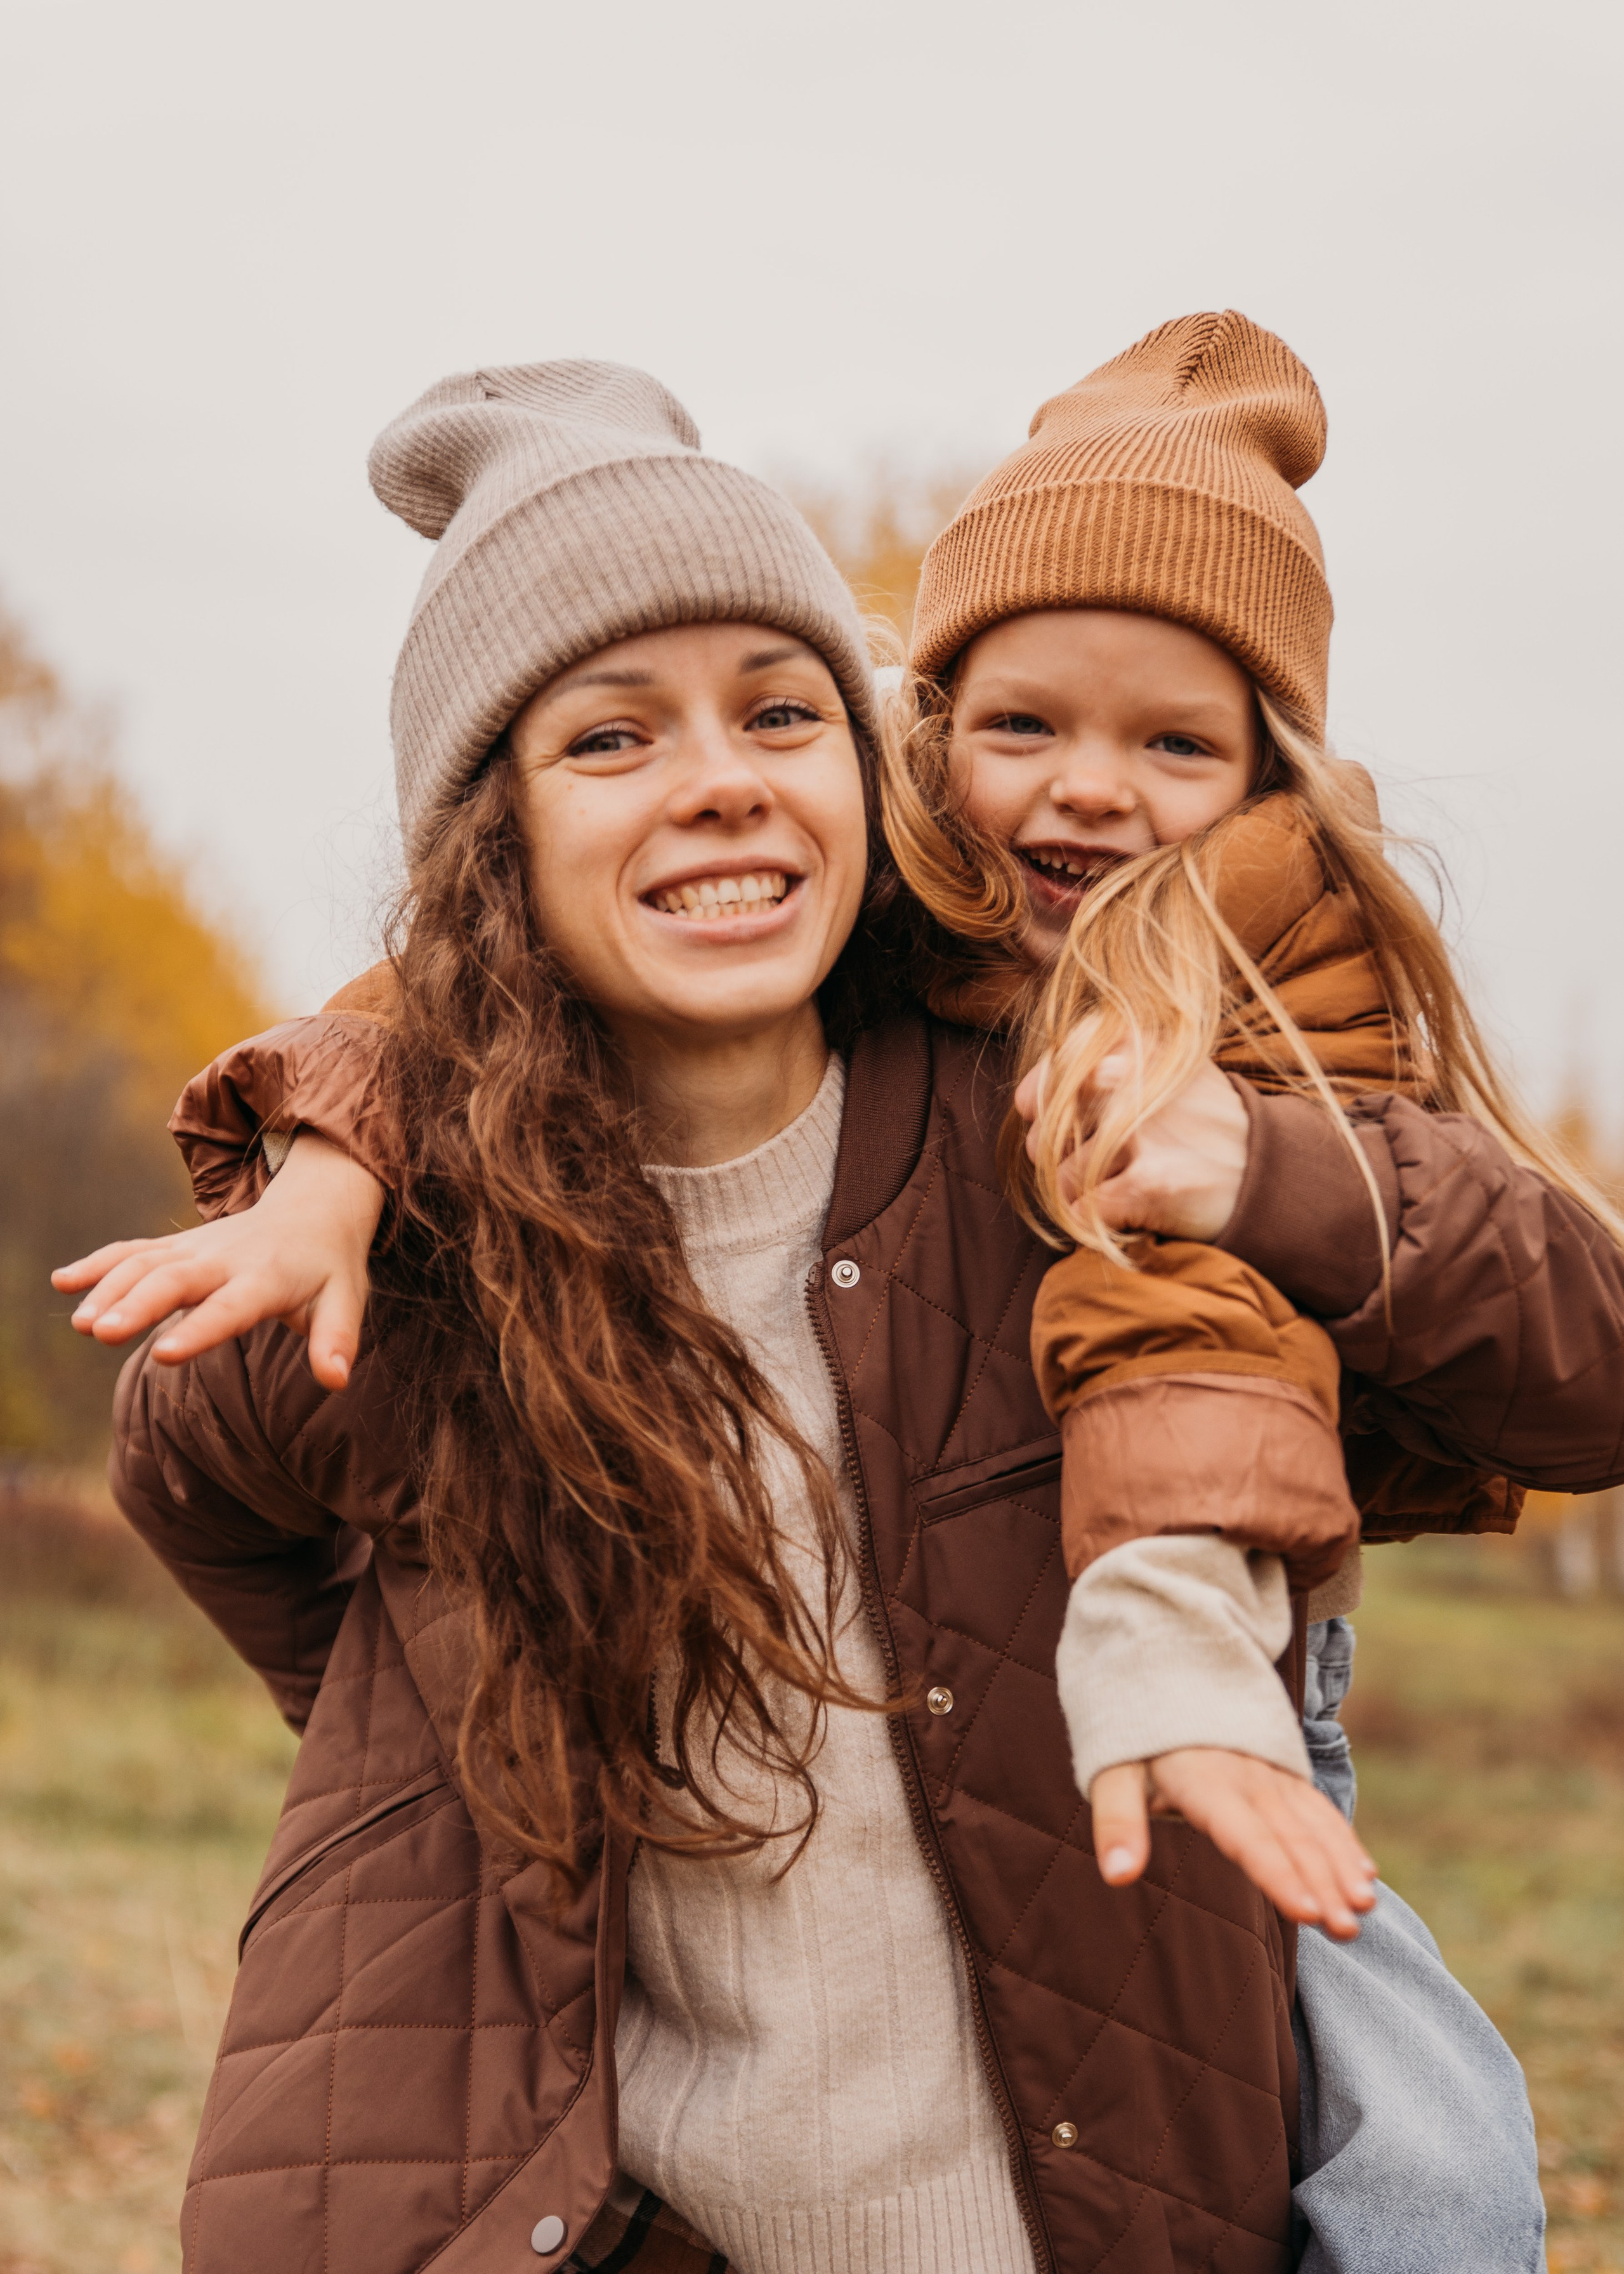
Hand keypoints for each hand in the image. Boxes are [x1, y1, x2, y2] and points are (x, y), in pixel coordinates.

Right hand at [52, 1133, 384, 1390]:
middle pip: (174, 1280)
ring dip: (109, 1288)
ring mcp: (195, 1248)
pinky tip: (63, 1282)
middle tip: (100, 1334)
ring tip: (81, 1325)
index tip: (162, 1355)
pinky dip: (99, 1264)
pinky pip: (133, 1251)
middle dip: (136, 1305)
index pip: (229, 1308)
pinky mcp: (176, 1246)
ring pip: (145, 1264)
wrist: (313, 1211)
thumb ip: (337, 1340)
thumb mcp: (346, 1301)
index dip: (198, 1331)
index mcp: (266, 1278)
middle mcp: (224, 1259)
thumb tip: (337, 1381)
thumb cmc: (329, 1268)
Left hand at [1014, 1053, 1248, 1240]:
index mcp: (1142, 1045)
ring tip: (1114, 1192)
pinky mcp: (1151, 1183)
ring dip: (1076, 1194)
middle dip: (1049, 1150)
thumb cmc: (1207, 1128)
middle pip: (1048, 1118)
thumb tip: (1024, 1100)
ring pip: (1059, 1172)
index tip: (1039, 1111)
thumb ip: (1105, 1068)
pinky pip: (1083, 1209)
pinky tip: (1126, 1217)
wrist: (1276, 1179)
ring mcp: (1144, 1131)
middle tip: (1083, 1164)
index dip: (1041, 1091)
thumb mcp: (1170, 1073)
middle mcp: (1138, 1079)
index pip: (1061, 1060)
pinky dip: (1094, 1223)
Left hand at [1090, 1749, 1376, 1937]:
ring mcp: (1272, 1775)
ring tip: (1366, 1907)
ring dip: (1342, 1868)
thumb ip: (1118, 1822)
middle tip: (1348, 1931)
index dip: (1278, 1876)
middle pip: (1292, 1839)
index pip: (1248, 1838)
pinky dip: (1344, 1840)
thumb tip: (1117, 1876)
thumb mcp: (1112, 1770)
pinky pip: (1319, 1808)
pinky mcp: (1284, 1772)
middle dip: (1324, 1886)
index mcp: (1207, 1784)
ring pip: (1315, 1826)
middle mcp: (1249, 1780)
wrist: (1166, 1663)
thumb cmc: (1135, 1731)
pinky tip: (1365, 1872)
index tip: (1306, 1913)